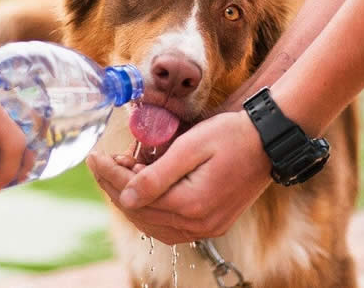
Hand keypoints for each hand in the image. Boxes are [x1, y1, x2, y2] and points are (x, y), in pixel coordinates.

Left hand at [87, 111, 271, 244]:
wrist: (269, 142)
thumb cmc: (232, 135)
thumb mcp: (192, 146)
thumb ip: (157, 175)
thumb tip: (125, 196)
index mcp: (192, 204)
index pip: (136, 196)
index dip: (110, 176)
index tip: (94, 157)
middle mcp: (199, 224)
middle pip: (141, 213)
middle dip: (116, 187)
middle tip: (103, 162)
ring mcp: (207, 228)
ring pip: (153, 224)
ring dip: (131, 200)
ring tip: (121, 172)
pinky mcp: (212, 224)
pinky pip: (170, 226)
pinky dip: (151, 210)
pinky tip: (143, 191)